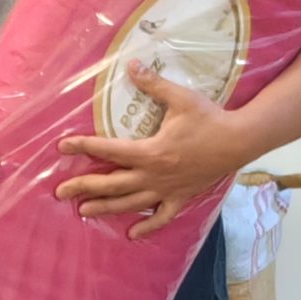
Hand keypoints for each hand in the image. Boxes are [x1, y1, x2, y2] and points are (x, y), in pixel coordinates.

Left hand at [56, 63, 245, 237]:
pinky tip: (132, 234)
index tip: (62, 146)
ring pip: (130, 203)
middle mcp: (153, 174)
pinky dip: (147, 227)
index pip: (108, 149)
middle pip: (112, 184)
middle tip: (61, 192)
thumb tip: (131, 65)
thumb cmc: (209, 119)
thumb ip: (153, 84)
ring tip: (84, 211)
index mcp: (150, 151)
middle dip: (84, 187)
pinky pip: (161, 217)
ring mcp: (167, 189)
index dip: (83, 146)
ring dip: (105, 208)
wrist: (239, 141)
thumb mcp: (180, 98)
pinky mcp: (181, 197)